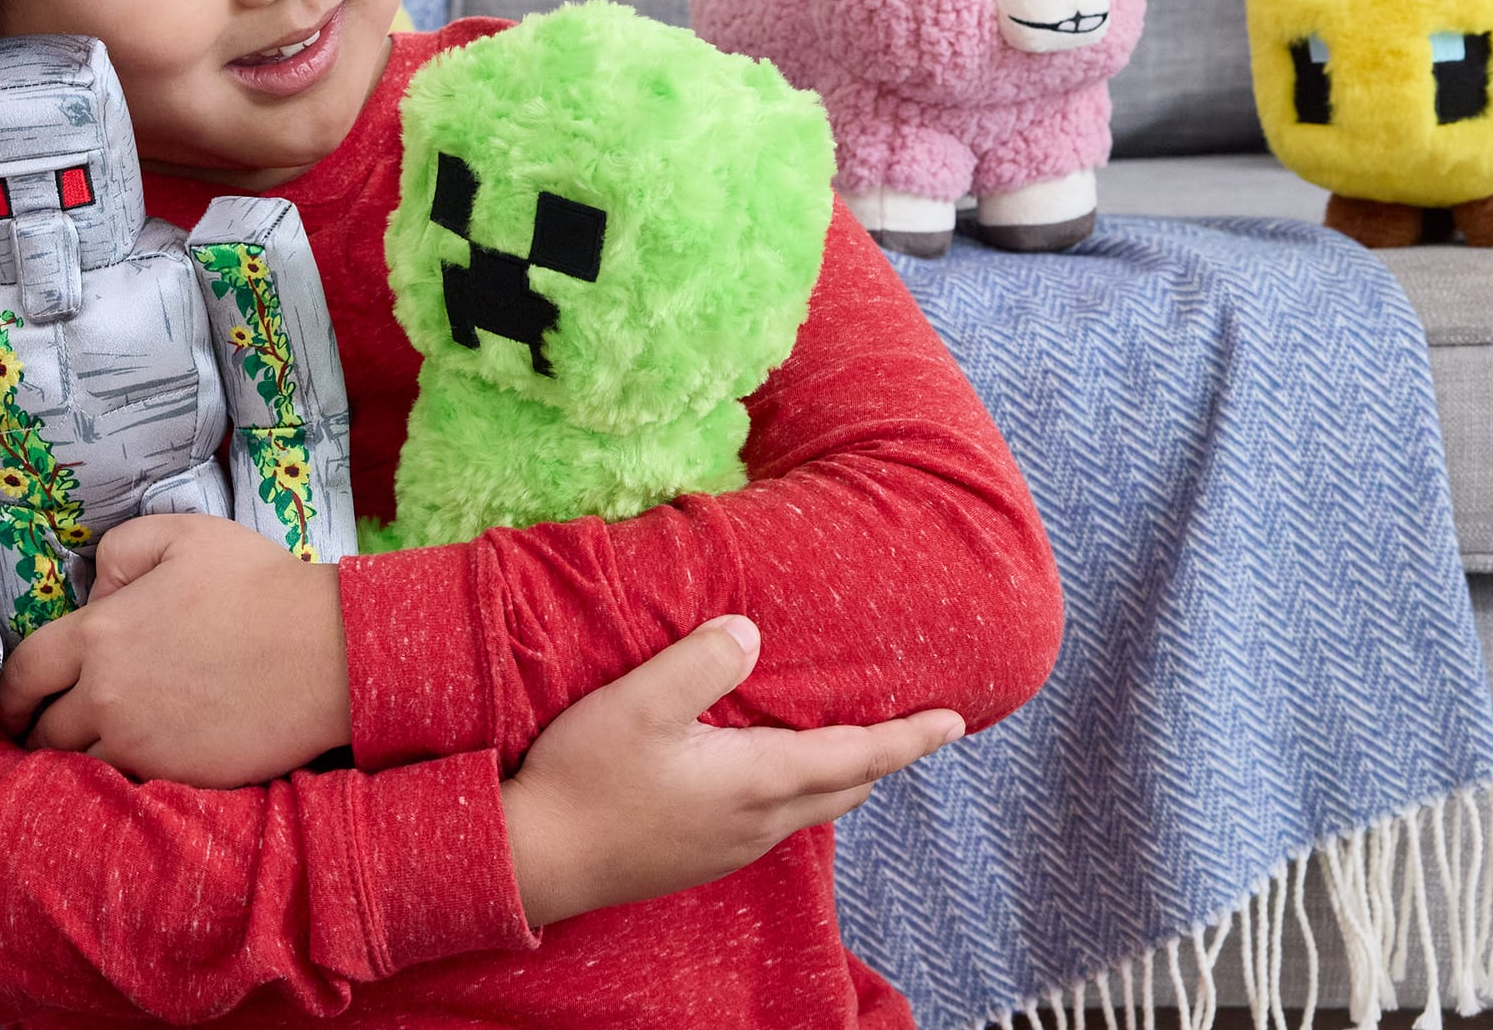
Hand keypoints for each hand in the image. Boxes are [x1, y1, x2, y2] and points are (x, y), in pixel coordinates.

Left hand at [0, 513, 349, 786]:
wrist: (324, 651)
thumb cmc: (258, 585)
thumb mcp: (182, 536)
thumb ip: (120, 551)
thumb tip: (96, 591)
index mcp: (100, 635)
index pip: (24, 674)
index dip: (8, 694)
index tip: (9, 706)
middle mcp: (108, 697)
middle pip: (45, 732)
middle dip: (38, 731)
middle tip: (43, 731)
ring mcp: (143, 745)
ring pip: (83, 765)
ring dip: (79, 757)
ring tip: (90, 747)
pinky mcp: (180, 777)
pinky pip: (130, 784)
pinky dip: (125, 774)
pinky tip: (140, 758)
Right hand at [497, 616, 963, 928]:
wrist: (536, 860)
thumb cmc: (586, 777)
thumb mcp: (640, 703)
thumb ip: (702, 662)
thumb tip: (752, 632)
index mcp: (757, 780)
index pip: (857, 756)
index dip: (909, 738)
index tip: (956, 722)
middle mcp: (757, 822)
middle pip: (844, 788)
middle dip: (883, 756)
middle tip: (912, 725)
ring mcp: (730, 846)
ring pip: (811, 807)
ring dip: (841, 773)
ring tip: (850, 740)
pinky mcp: (702, 855)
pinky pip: (776, 818)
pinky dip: (801, 788)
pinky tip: (770, 769)